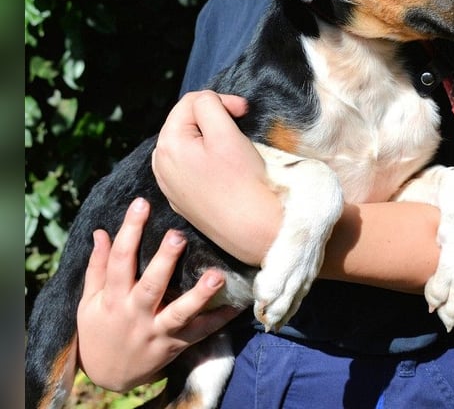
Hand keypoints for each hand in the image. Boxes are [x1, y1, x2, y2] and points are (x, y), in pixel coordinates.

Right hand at [76, 197, 241, 391]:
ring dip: (199, 295)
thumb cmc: (99, 330)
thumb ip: (97, 267)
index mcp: (113, 299)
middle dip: (165, 261)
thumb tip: (100, 231)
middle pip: (151, 285)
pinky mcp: (175, 345)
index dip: (129, 231)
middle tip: (179, 235)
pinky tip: (237, 305)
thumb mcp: (89, 302)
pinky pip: (200, 332)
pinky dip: (219, 320)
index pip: (120, 260)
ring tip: (216, 276)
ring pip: (180, 313)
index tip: (141, 204)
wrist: (108, 377)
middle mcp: (135, 314)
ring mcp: (156, 331)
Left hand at [151, 91, 281, 265]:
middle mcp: (160, 165)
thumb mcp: (225, 132)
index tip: (245, 113)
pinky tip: (225, 171)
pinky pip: (191, 168)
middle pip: (186, 123)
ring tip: (233, 149)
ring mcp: (170, 185)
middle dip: (214, 119)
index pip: (191, 102)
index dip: (222, 100)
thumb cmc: (242, 182)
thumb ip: (210, 105)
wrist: (253, 230)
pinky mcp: (183, 200)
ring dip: (209, 139)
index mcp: (168, 144)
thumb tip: (208, 102)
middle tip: (241, 128)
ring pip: (188, 145)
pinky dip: (207, 160)